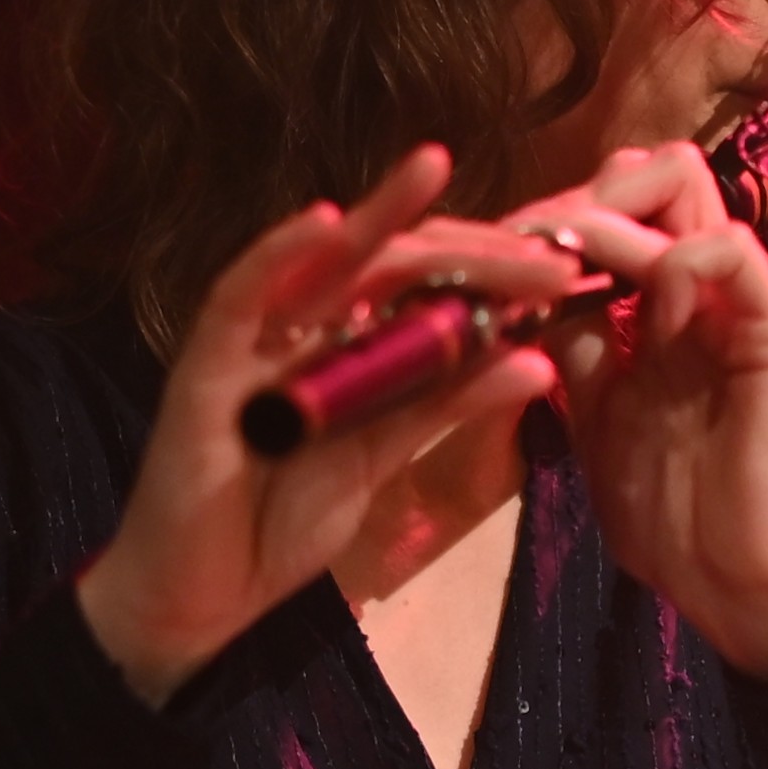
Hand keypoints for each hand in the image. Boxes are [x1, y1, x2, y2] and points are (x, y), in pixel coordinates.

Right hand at [72, 147, 588, 702]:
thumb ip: (448, 404)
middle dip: (466, 249)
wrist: (202, 599)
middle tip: (544, 250)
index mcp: (349, 344)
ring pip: (321, 262)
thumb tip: (537, 361)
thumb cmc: (279, 523)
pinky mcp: (204, 365)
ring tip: (432, 168)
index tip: (565, 271)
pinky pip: (238, 297)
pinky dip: (279, 256)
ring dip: (377, 215)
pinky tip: (327, 222)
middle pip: (389, 263)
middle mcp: (303, 327)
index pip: (426, 285)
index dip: (492, 270)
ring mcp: (253, 341)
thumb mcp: (383, 456)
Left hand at [505, 141, 767, 690]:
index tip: (488, 253)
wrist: (741, 583)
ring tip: (557, 255)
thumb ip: (575, 354)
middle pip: (649, 177)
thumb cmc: (673, 517)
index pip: (613, 211)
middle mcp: (700, 289)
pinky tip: (627, 295)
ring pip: (685, 190)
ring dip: (610, 216)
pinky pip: (731, 251)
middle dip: (575, 197)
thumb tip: (527, 295)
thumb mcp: (595, 420)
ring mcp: (739, 301)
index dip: (549, 217)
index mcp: (659, 308)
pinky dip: (672, 256)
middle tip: (520, 242)